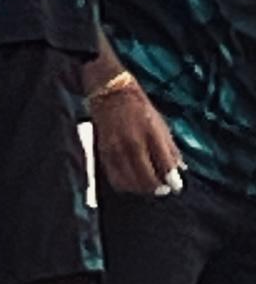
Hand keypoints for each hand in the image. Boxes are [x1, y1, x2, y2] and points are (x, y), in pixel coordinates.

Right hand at [91, 81, 182, 195]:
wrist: (111, 93)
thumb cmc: (139, 108)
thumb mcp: (161, 123)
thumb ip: (170, 148)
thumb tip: (179, 169)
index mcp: (151, 133)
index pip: (164, 163)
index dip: (172, 180)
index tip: (176, 186)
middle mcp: (133, 142)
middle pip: (147, 177)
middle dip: (157, 188)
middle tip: (163, 189)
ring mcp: (117, 149)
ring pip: (131, 182)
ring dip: (142, 189)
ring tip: (149, 187)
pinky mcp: (104, 153)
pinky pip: (115, 178)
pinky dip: (126, 185)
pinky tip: (132, 183)